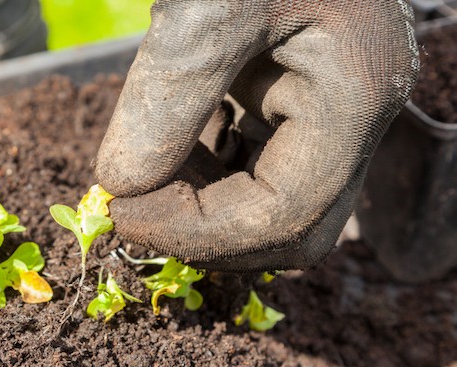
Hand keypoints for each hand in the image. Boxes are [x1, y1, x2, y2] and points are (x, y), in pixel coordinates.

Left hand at [95, 0, 418, 270]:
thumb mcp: (208, 3)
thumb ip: (166, 100)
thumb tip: (121, 187)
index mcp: (355, 94)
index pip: (282, 215)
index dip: (196, 233)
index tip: (120, 211)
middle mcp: (354, 117)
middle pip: (289, 230)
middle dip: (205, 234)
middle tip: (133, 207)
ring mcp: (327, 114)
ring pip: (269, 208)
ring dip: (198, 210)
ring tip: (141, 173)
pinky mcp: (293, 106)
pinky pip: (252, 171)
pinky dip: (201, 180)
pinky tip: (162, 153)